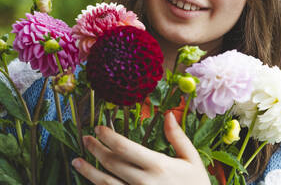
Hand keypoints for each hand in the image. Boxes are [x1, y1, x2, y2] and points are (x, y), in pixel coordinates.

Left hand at [71, 113, 209, 184]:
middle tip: (86, 139)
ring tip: (76, 161)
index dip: (108, 136)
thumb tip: (168, 114)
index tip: (99, 128)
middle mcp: (144, 181)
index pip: (125, 147)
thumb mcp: (192, 159)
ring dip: (88, 171)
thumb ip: (178, 137)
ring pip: (105, 183)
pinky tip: (91, 181)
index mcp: (158, 165)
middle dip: (95, 149)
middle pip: (111, 162)